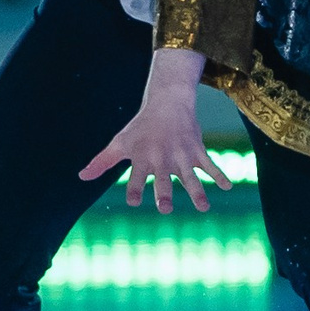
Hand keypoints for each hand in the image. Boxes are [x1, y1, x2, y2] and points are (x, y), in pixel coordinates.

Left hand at [80, 49, 235, 211]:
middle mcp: (162, 159)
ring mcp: (182, 156)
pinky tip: (228, 188)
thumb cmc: (140, 128)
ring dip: (197, 192)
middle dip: (164, 193)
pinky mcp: (197, 151)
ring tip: (203, 207)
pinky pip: (210, 165)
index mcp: (142, 159)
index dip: (134, 189)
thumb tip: (81, 177)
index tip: (133, 200)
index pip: (135, 178)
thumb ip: (101, 162)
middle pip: (163, 179)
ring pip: (190, 177)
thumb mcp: (119, 143)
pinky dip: (220, 175)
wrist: (168, 102)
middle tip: (164, 208)